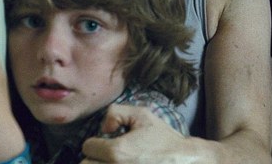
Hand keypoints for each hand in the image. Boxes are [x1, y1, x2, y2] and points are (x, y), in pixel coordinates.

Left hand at [81, 104, 205, 163]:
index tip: (107, 142)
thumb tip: (104, 128)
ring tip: (113, 162)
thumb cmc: (163, 139)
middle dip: (94, 158)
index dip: (97, 142)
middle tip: (108, 155)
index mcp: (117, 152)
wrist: (184, 161)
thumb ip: (116, 112)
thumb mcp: (143, 115)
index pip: (87, 147)